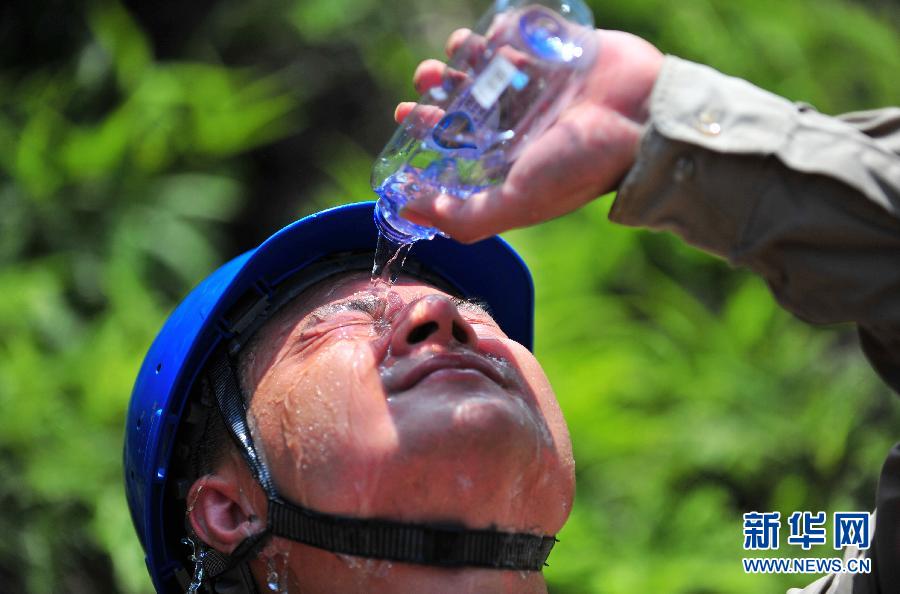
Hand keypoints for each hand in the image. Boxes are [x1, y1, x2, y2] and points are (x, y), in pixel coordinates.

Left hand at [395, 28, 663, 242]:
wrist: (643, 118)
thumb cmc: (582, 165)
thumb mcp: (517, 202)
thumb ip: (465, 217)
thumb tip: (408, 210)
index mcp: (511, 160)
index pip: (458, 144)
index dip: (427, 129)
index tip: (406, 113)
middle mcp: (523, 124)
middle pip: (469, 101)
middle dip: (440, 88)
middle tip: (427, 78)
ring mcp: (542, 86)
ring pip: (489, 66)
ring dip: (464, 56)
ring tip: (456, 50)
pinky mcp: (559, 51)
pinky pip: (520, 36)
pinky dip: (498, 33)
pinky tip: (488, 36)